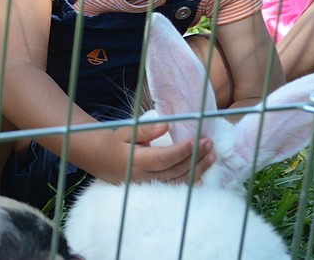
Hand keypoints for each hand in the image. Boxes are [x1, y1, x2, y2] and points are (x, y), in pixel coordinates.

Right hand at [91, 121, 214, 183]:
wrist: (101, 160)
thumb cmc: (115, 143)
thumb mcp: (125, 131)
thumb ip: (146, 129)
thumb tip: (166, 125)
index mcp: (136, 161)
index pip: (164, 157)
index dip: (182, 150)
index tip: (197, 140)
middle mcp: (144, 177)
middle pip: (175, 170)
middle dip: (195, 157)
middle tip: (209, 143)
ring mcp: (149, 185)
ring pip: (178, 180)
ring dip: (197, 169)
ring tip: (211, 156)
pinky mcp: (152, 188)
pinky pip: (174, 187)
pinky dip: (189, 182)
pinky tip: (202, 175)